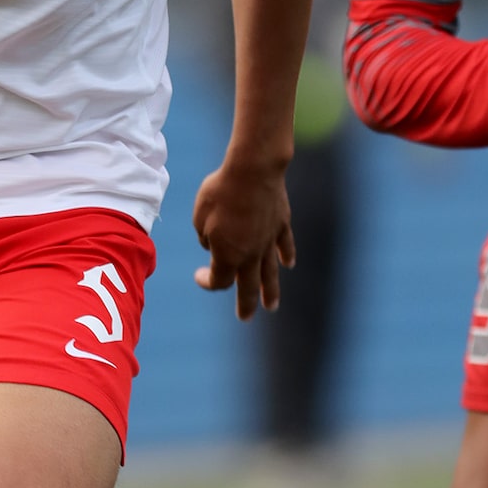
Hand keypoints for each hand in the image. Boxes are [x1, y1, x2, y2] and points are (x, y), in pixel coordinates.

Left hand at [192, 158, 294, 320]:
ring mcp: (269, 240)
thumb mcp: (200, 215)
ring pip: (270, 272)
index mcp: (227, 255)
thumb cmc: (220, 191)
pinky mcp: (281, 223)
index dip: (207, 282)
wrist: (253, 170)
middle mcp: (251, 254)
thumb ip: (205, 236)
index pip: (218, 280)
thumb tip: (213, 243)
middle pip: (248, 286)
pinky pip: (284, 244)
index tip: (199, 275)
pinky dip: (287, 255)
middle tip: (245, 317)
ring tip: (272, 306)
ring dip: (271, 290)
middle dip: (246, 304)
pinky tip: (288, 264)